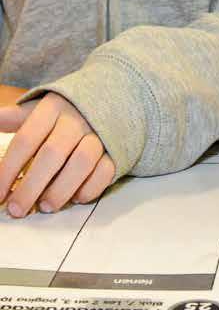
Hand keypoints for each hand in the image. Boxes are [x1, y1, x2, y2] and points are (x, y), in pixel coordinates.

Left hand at [0, 93, 114, 216]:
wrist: (113, 100)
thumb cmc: (67, 111)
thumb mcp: (40, 109)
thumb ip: (15, 119)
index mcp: (52, 109)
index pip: (26, 140)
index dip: (9, 169)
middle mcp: (77, 120)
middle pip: (52, 154)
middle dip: (31, 186)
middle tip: (18, 210)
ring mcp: (100, 135)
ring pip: (81, 163)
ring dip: (61, 190)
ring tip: (46, 207)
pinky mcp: (117, 149)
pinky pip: (105, 171)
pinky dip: (90, 189)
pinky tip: (76, 199)